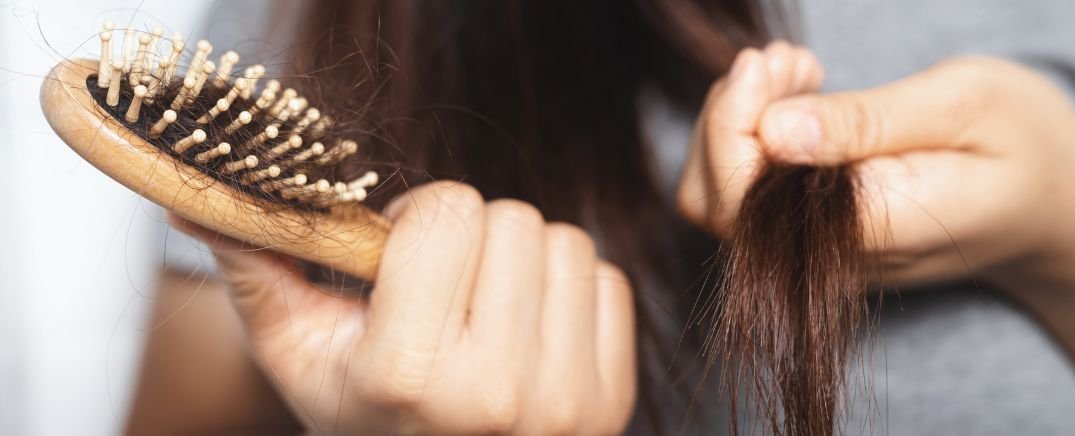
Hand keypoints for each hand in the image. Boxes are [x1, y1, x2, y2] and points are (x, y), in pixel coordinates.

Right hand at [170, 181, 635, 434]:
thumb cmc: (361, 415)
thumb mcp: (297, 354)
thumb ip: (256, 271)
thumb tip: (192, 196)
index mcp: (410, 373)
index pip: (449, 212)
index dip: (418, 219)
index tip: (402, 255)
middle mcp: (498, 392)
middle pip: (512, 220)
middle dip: (471, 237)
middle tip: (444, 286)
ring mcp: (567, 401)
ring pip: (565, 242)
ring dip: (521, 261)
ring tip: (484, 310)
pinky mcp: (611, 399)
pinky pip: (607, 281)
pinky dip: (565, 293)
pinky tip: (527, 331)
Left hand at [678, 42, 1074, 287]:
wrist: (1054, 207)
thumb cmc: (1023, 147)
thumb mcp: (964, 108)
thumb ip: (867, 123)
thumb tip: (773, 131)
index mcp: (869, 230)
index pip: (743, 197)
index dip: (731, 122)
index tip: (767, 63)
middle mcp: (828, 255)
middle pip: (711, 201)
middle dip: (727, 115)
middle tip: (785, 59)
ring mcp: (815, 251)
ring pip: (717, 197)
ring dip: (735, 121)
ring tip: (795, 71)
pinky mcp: (810, 234)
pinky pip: (747, 192)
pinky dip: (750, 134)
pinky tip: (797, 96)